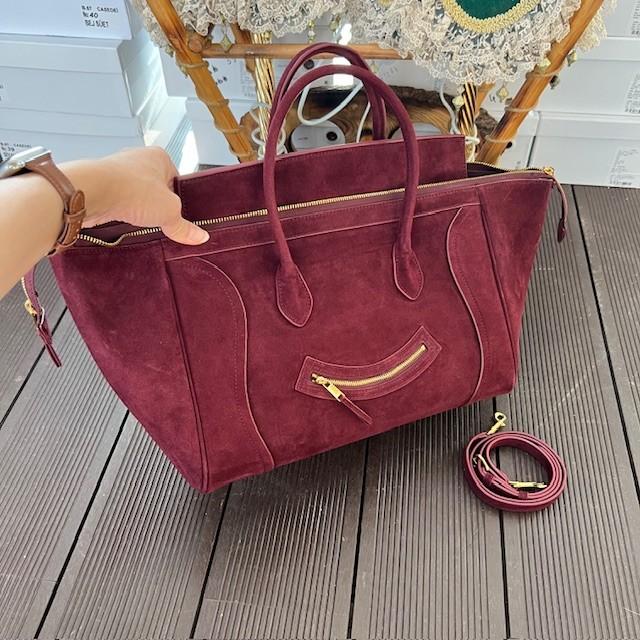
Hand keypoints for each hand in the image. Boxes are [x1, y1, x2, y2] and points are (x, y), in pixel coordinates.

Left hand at [64, 147, 208, 244]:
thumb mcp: (169, 212)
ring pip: (135, 193)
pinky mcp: (101, 183)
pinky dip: (122, 211)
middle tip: (162, 220)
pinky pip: (118, 200)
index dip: (179, 199)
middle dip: (157, 204)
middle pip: (155, 187)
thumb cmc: (132, 190)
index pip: (176, 179)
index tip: (179, 215)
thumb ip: (184, 226)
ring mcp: (118, 170)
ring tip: (142, 222)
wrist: (92, 192)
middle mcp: (137, 159)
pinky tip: (125, 221)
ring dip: (139, 208)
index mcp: (159, 157)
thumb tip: (200, 236)